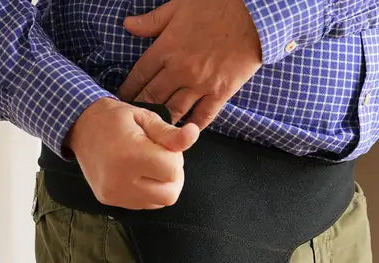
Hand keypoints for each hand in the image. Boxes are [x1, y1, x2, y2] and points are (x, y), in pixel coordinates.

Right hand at [62, 98, 198, 209]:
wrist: (80, 128)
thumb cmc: (115, 119)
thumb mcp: (145, 118)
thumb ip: (170, 133)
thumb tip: (194, 134)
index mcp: (130, 156)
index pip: (173, 170)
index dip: (175, 157)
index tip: (162, 145)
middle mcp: (120, 181)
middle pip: (169, 194)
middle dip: (172, 176)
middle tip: (161, 158)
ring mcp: (114, 194)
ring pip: (158, 202)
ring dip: (161, 185)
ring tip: (148, 166)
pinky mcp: (109, 201)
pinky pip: (143, 205)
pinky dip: (148, 192)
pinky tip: (138, 175)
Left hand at [117, 0, 261, 127]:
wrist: (257, 9)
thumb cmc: (219, 2)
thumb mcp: (180, 4)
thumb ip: (152, 21)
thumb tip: (128, 25)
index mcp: (167, 48)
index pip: (139, 76)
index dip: (128, 90)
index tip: (121, 100)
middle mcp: (180, 70)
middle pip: (152, 97)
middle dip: (139, 110)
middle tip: (132, 122)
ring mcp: (200, 83)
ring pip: (173, 111)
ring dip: (161, 122)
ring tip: (152, 130)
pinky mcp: (220, 92)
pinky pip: (203, 116)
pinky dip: (192, 127)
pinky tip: (183, 133)